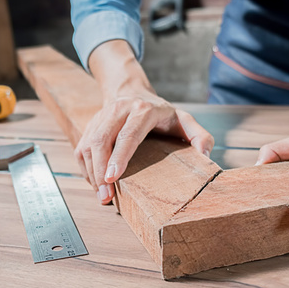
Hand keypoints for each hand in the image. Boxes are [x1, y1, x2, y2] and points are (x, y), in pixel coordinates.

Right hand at [75, 91, 212, 203]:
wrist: (132, 92)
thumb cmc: (160, 113)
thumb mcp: (184, 120)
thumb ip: (199, 136)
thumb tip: (206, 155)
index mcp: (142, 110)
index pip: (128, 134)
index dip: (119, 156)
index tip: (113, 177)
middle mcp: (118, 110)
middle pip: (102, 140)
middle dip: (101, 170)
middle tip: (105, 195)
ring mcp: (101, 117)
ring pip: (88, 145)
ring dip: (92, 173)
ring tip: (101, 195)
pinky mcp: (90, 126)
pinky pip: (82, 149)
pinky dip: (87, 169)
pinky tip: (96, 184)